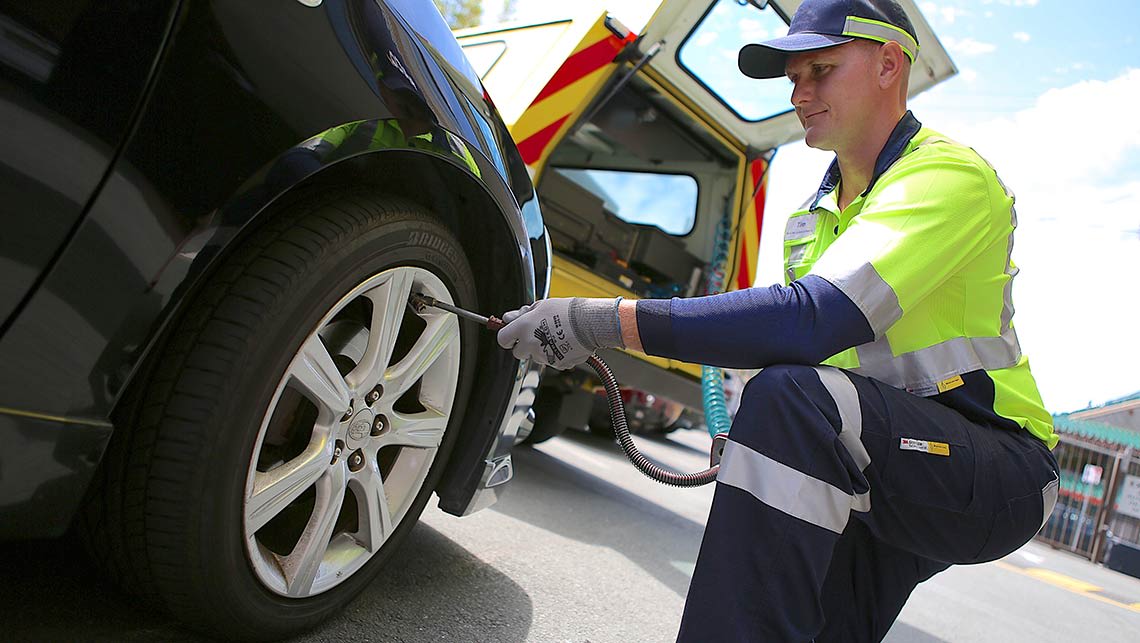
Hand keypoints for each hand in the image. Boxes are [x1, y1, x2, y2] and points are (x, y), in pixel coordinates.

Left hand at [497, 297, 622, 369]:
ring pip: (535, 357)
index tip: (512, 335)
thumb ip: (522, 314)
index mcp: (523, 328)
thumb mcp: (541, 305)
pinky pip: (551, 360)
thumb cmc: (567, 311)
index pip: (503, 339)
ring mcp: (543, 355)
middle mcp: (530, 343)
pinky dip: (555, 354)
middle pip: (518, 352)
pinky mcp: (556, 363)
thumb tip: (509, 318)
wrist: (588, 323)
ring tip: (556, 336)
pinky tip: (564, 343)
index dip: (507, 337)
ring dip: (541, 349)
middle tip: (536, 335)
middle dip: (524, 346)